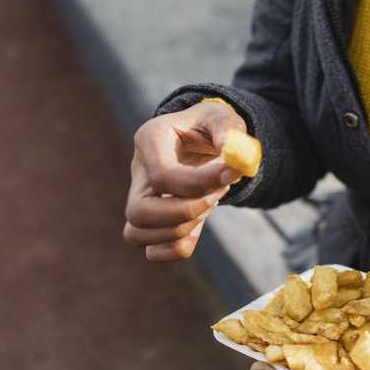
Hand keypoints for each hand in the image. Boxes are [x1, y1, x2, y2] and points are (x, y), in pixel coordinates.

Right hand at [122, 102, 246, 261]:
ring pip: (136, 234)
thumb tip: (231, 153)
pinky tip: (199, 224)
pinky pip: (153, 253)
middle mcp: (137, 173)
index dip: (200, 183)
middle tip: (216, 194)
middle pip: (138, 212)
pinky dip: (178, 248)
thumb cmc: (210, 126)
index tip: (233, 173)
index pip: (163, 176)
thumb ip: (227, 129)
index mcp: (149, 139)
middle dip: (185, 211)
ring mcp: (139, 199)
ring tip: (207, 204)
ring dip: (181, 230)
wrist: (203, 140)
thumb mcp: (221, 116)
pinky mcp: (152, 223)